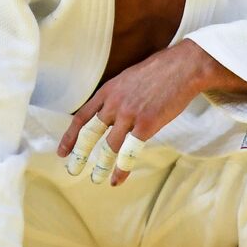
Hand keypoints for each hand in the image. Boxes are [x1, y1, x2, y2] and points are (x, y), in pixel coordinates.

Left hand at [56, 39, 212, 184]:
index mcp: (107, 91)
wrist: (183, 67)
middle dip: (80, 154)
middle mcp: (114, 104)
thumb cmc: (159, 72)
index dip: (70, 136)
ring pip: (109, 146)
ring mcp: (129, 115)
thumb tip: (109, 112)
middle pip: (90, 133)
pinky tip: (117, 179)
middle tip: (72, 170)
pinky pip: (129, 152)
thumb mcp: (127, 79)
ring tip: (97, 179)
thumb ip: (116, 96)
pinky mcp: (147, 125)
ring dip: (101, 166)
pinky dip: (121, 168)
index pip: (82, 117)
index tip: (63, 151)